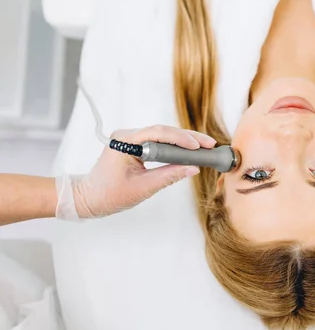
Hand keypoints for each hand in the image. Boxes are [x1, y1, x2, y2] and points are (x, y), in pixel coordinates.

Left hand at [67, 125, 215, 217]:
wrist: (88, 198)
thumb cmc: (108, 195)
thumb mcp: (142, 188)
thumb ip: (169, 176)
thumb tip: (193, 169)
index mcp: (125, 140)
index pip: (158, 133)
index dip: (181, 139)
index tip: (198, 147)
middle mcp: (127, 135)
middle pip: (164, 131)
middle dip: (188, 138)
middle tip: (209, 144)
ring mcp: (131, 139)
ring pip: (163, 135)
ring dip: (183, 141)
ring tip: (204, 147)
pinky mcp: (135, 145)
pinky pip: (158, 142)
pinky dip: (174, 147)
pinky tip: (190, 151)